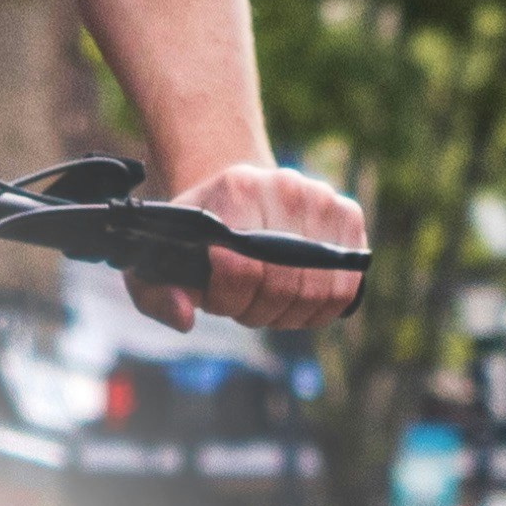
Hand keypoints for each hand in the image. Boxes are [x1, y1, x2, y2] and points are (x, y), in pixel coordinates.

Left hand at [140, 157, 367, 332]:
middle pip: (285, 285)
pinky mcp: (348, 214)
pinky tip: (296, 301)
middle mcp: (286, 186)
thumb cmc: (198, 235)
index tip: (215, 297)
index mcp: (236, 190)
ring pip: (318, 291)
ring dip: (290, 313)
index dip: (230, 299)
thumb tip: (185, 319)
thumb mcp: (159, 259)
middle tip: (242, 304)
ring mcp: (322, 198)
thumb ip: (156, 295)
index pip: (245, 268)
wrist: (235, 192)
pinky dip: (320, 309)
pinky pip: (345, 287)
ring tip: (267, 302)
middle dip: (259, 310)